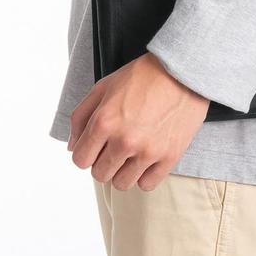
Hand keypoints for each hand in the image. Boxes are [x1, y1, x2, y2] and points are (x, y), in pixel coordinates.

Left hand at [67, 51, 209, 191]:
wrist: (182, 71)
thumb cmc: (142, 76)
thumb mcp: (103, 86)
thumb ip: (81, 117)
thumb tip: (72, 147)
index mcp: (104, 122)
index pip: (80, 160)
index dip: (86, 152)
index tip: (96, 145)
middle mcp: (124, 141)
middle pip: (100, 174)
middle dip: (103, 161)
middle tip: (116, 145)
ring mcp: (148, 151)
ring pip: (122, 184)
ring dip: (123, 170)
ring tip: (132, 152)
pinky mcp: (169, 157)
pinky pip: (147, 185)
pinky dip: (144, 175)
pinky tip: (148, 157)